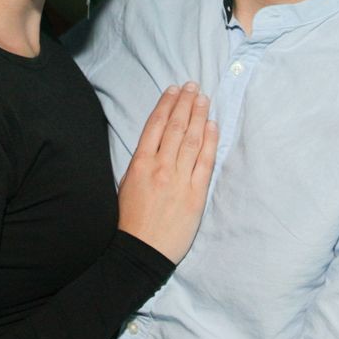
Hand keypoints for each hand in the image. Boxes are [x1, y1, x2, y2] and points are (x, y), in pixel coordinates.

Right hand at [117, 82, 217, 262]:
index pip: (156, 125)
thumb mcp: (126, 184)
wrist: (141, 252)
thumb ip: (141, 162)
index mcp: (140, 163)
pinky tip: (212, 126)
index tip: (174, 90)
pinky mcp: (195, 194)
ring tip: (204, 99)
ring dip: (199, 116)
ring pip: (192, 139)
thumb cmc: (130, 221)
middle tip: (193, 86)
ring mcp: (179, 179)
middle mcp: (160, 167)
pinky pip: (205, 162)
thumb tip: (156, 143)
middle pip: (176, 127)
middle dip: (185, 103)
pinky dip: (210, 141)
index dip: (167, 104)